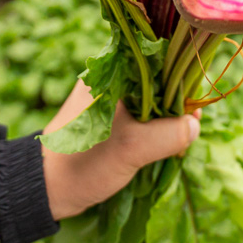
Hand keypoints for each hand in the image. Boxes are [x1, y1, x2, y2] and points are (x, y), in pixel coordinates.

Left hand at [42, 80, 200, 219]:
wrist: (46, 187)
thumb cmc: (84, 162)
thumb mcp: (131, 148)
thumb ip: (168, 134)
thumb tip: (195, 124)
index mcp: (111, 70)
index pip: (157, 56)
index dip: (182, 75)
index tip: (196, 101)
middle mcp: (111, 75)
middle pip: (159, 77)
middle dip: (178, 100)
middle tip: (192, 124)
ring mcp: (112, 95)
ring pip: (153, 96)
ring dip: (169, 115)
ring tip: (181, 138)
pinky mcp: (112, 115)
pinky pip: (144, 112)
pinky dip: (157, 125)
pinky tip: (168, 142)